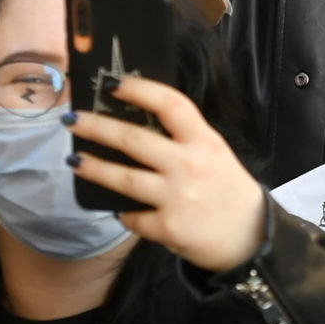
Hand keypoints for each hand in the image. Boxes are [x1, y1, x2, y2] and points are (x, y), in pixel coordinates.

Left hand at [68, 75, 265, 273]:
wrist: (251, 237)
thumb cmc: (228, 190)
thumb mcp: (214, 153)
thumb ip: (184, 139)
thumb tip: (135, 121)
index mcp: (204, 141)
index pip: (171, 104)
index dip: (140, 91)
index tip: (114, 86)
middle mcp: (189, 165)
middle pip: (134, 140)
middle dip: (97, 127)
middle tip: (73, 120)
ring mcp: (177, 197)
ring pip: (124, 179)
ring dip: (93, 168)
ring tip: (74, 160)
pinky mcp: (168, 227)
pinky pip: (133, 217)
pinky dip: (123, 213)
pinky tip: (116, 209)